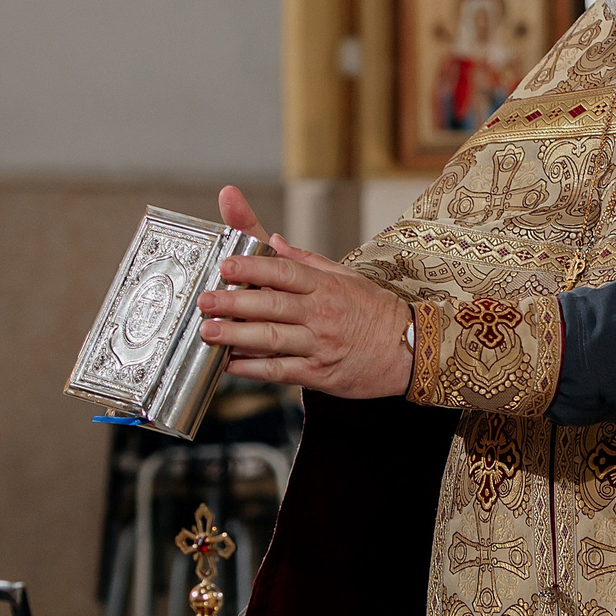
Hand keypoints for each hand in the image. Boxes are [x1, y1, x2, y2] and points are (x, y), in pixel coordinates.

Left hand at [194, 186, 414, 398]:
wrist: (411, 350)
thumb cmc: (375, 312)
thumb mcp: (346, 277)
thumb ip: (305, 260)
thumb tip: (272, 241)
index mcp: (327, 286)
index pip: (284, 272)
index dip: (253, 268)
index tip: (226, 265)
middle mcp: (322, 314)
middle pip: (272, 305)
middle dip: (234, 302)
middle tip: (205, 300)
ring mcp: (320, 345)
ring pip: (273, 339)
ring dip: (237, 336)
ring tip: (208, 332)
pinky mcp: (320, 374)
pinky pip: (281, 371)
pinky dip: (253, 369)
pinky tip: (230, 364)